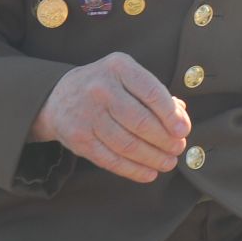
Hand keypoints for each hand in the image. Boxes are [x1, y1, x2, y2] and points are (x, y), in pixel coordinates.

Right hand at [28, 52, 191, 182]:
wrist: (58, 96)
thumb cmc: (106, 86)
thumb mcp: (127, 76)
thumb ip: (155, 93)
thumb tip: (180, 117)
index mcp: (119, 67)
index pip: (152, 93)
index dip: (171, 115)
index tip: (183, 130)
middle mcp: (101, 89)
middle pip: (141, 122)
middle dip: (165, 140)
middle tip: (179, 148)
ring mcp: (87, 115)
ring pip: (127, 144)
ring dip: (153, 158)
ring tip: (168, 162)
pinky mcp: (79, 139)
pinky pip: (111, 160)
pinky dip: (133, 170)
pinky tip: (149, 173)